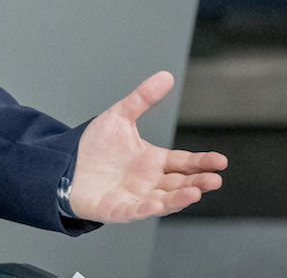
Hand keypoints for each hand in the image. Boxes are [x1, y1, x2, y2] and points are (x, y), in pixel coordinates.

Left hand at [68, 71, 226, 222]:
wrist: (65, 164)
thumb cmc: (95, 146)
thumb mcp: (120, 116)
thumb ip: (143, 98)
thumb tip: (165, 76)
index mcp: (154, 161)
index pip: (184, 162)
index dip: (202, 162)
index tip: (220, 161)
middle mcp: (149, 181)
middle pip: (180, 183)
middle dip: (198, 182)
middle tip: (214, 179)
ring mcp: (135, 197)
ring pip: (163, 200)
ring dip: (179, 198)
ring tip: (195, 192)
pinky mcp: (117, 209)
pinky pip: (134, 211)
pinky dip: (146, 209)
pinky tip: (157, 204)